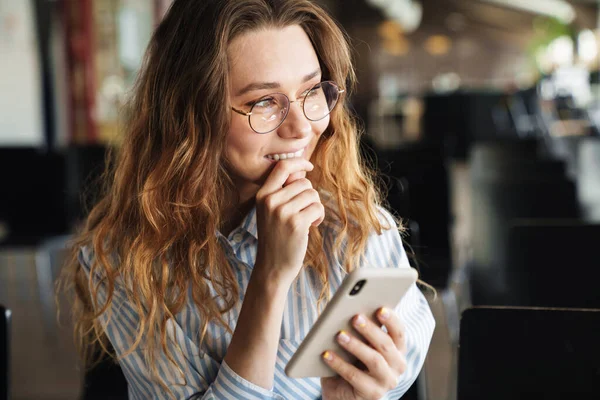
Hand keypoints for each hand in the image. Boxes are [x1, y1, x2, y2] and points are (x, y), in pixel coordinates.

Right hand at [254, 158, 324, 285]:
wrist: (272, 267)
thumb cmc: (276, 237)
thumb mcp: (271, 211)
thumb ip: (283, 191)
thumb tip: (302, 171)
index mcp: (262, 195)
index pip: (282, 167)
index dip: (298, 162)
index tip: (309, 165)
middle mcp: (270, 201)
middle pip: (303, 182)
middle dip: (310, 195)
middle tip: (304, 212)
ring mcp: (282, 212)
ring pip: (312, 194)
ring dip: (315, 207)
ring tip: (307, 220)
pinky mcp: (296, 223)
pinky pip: (318, 207)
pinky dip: (319, 216)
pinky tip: (311, 227)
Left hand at [321, 308, 406, 399]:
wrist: (342, 392)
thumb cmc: (351, 361)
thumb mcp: (359, 344)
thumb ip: (360, 330)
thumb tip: (349, 309)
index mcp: (397, 349)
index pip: (399, 332)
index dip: (392, 320)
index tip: (380, 309)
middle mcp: (397, 366)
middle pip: (386, 345)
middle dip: (370, 330)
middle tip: (355, 317)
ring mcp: (386, 381)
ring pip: (374, 360)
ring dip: (356, 346)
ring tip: (340, 335)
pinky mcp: (372, 394)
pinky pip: (355, 377)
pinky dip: (339, 364)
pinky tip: (327, 354)